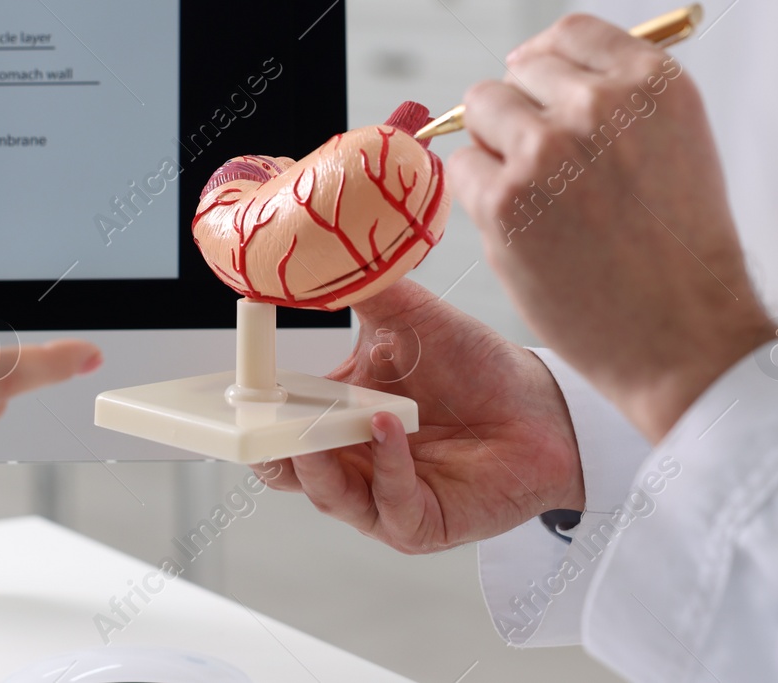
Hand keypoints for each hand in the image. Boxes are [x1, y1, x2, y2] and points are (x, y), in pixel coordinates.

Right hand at [257, 278, 583, 553]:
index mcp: (335, 418)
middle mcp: (351, 462)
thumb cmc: (473, 367)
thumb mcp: (406, 317)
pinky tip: (390, 427)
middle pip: (284, 470)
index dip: (251, 411)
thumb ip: (356, 287)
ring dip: (318, 461)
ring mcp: (382, 497)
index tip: (236, 384)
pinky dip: (385, 466)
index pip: (274, 426)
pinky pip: (388, 505)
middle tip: (261, 418)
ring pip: (326, 495)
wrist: (541, 405)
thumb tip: (309, 254)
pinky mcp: (419, 523)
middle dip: (267, 447)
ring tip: (320, 426)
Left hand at [448, 14, 776, 440]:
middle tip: (549, 169)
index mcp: (653, 83)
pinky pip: (463, 169)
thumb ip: (619, 97)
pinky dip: (480, 195)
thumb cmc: (680, 251)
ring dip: (495, 146)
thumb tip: (533, 64)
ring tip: (539, 198)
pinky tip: (524, 230)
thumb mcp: (679, 144)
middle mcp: (600, 106)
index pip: (570, 33)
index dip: (546, 62)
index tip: (539, 90)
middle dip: (522, 111)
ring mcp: (548, 151)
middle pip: (518, 71)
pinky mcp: (505, 201)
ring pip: (481, 110)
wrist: (685, 338)